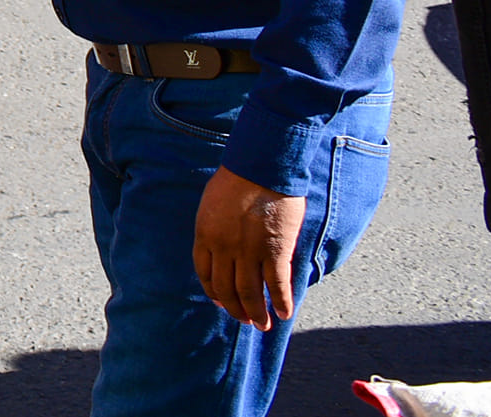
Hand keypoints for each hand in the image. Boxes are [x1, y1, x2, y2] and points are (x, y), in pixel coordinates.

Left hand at [193, 167, 305, 331]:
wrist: (260, 166)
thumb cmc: (238, 177)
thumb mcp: (212, 202)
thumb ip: (215, 225)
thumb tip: (220, 239)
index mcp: (205, 235)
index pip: (205, 273)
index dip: (214, 292)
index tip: (221, 302)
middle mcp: (224, 248)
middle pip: (227, 289)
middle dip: (236, 308)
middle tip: (245, 320)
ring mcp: (249, 252)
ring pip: (250, 293)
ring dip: (257, 313)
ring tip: (263, 324)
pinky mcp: (275, 251)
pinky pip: (277, 285)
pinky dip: (282, 302)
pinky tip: (285, 314)